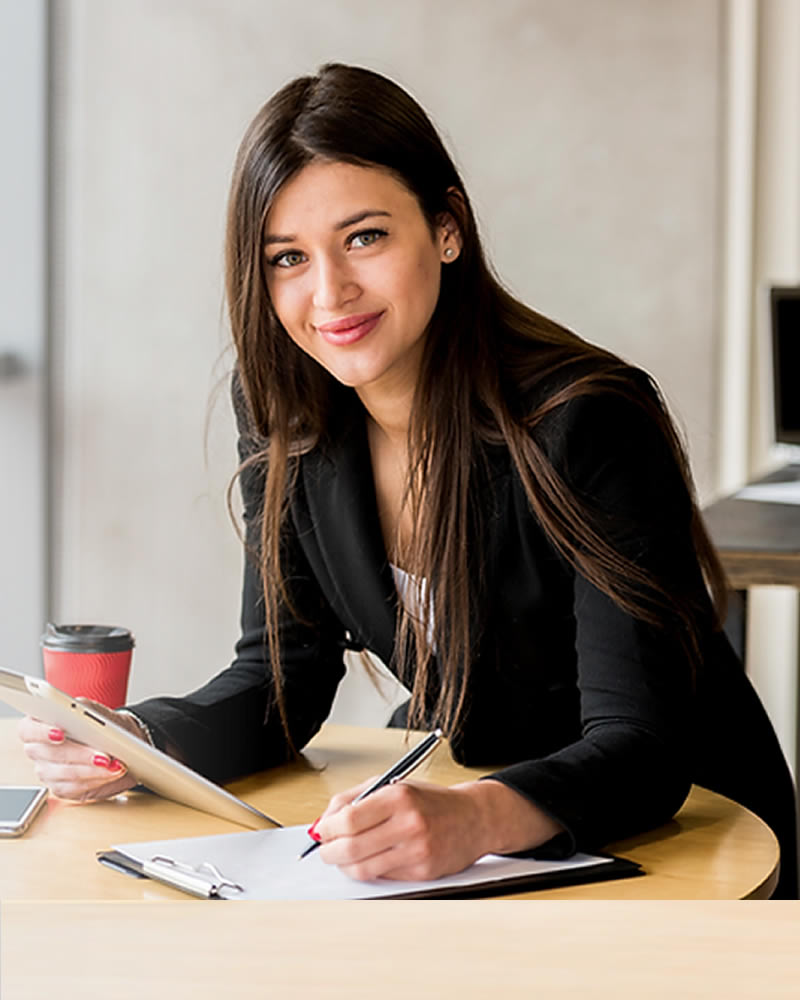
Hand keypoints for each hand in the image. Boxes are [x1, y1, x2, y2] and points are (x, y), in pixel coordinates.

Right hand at [17, 698, 144, 801]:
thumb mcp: (95, 711)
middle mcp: (38, 749)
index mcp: (39, 724)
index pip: (28, 729)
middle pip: (51, 754)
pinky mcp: (61, 788)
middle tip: (103, 756)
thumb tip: (84, 719)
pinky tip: (111, 773)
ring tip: (114, 765)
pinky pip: (75, 787)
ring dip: (94, 770)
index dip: (41, 732)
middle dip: (80, 754)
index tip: (60, 733)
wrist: (119, 743)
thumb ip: (84, 712)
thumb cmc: (103, 724)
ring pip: (65, 773)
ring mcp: (47, 771)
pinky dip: (97, 779)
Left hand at [314, 777, 563, 881]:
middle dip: (329, 852)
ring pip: (363, 869)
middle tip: (325, 849)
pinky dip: (368, 870)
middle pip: (351, 848)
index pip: (349, 820)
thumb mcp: (393, 785)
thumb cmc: (430, 801)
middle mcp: (409, 824)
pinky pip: (382, 877)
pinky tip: (369, 859)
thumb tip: (322, 822)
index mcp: (399, 797)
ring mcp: (417, 852)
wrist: (473, 818)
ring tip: (343, 856)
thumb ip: (354, 798)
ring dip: (344, 865)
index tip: (322, 831)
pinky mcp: (423, 873)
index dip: (327, 829)